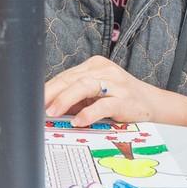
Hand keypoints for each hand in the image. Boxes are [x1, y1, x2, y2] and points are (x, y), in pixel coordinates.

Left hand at [43, 56, 181, 125]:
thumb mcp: (96, 95)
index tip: (31, 99)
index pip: (66, 75)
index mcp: (94, 66)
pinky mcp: (125, 99)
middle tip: (35, 105)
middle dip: (51, 92)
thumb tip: (47, 109)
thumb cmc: (121, 100)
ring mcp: (116, 83)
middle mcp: (104, 70)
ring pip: (85, 86)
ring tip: (51, 112)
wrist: (155, 105)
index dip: (48, 87)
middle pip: (71, 78)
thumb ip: (76, 99)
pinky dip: (89, 113)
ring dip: (65, 99)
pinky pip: (104, 104)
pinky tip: (78, 121)